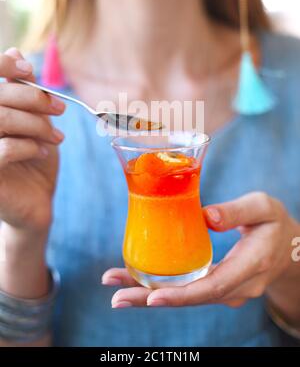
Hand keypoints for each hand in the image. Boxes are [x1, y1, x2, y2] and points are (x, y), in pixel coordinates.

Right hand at [0, 48, 65, 233]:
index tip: (28, 70)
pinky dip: (29, 146)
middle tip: (60, 109)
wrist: (35, 199)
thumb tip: (15, 52)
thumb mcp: (32, 120)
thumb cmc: (33, 156)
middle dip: (33, 99)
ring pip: (1, 119)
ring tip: (56, 137)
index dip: (3, 65)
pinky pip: (4, 148)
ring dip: (35, 124)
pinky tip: (42, 151)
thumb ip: (22, 91)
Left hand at [102, 192, 297, 308]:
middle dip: (151, 299)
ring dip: (148, 293)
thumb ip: (238, 211)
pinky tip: (135, 279)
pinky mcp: (215, 285)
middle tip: (117, 298)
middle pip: (190, 298)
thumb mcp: (264, 207)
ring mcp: (225, 290)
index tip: (152, 296)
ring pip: (184, 295)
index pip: (213, 287)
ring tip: (115, 285)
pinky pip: (186, 288)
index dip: (182, 294)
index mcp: (250, 266)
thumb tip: (207, 217)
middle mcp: (235, 287)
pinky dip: (160, 286)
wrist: (288, 248)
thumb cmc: (274, 224)